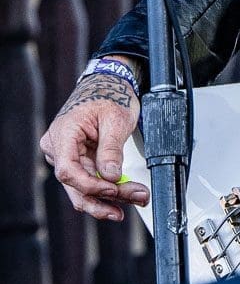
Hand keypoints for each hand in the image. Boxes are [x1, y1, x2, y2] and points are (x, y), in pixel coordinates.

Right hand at [40, 74, 148, 221]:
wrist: (109, 85)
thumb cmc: (110, 95)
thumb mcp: (116, 119)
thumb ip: (111, 150)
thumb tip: (111, 178)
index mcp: (63, 134)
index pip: (68, 170)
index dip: (90, 185)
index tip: (113, 190)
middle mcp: (58, 148)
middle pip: (77, 185)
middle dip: (107, 197)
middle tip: (136, 198)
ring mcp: (66, 156)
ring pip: (83, 188)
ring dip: (110, 198)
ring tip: (137, 198)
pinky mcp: (77, 161)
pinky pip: (89, 181)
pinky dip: (108, 189)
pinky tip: (125, 196)